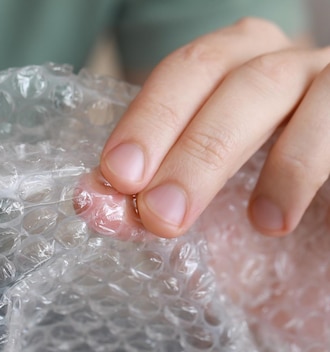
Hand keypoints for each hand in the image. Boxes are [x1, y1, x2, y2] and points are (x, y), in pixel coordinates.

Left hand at [100, 18, 329, 237]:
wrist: (322, 244)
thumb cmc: (258, 212)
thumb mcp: (197, 207)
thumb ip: (148, 200)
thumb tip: (92, 202)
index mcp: (230, 70)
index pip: (182, 72)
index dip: (148, 119)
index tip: (119, 173)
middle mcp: (276, 61)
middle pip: (222, 75)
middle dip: (184, 145)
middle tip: (157, 211)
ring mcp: (324, 79)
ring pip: (274, 86)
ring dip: (231, 153)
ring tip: (222, 222)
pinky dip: (301, 167)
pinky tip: (273, 221)